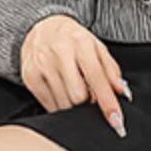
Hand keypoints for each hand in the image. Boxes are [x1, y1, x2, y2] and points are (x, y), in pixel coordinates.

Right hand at [19, 14, 130, 134]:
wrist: (42, 29)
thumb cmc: (74, 40)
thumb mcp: (97, 48)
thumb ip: (111, 70)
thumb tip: (122, 92)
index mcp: (80, 43)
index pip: (96, 77)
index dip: (108, 102)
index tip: (116, 120)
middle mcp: (59, 52)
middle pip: (78, 96)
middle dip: (88, 102)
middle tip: (89, 94)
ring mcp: (41, 65)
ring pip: (63, 104)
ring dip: (74, 105)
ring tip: (74, 89)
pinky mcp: (29, 77)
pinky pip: (49, 105)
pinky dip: (60, 105)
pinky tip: (61, 91)